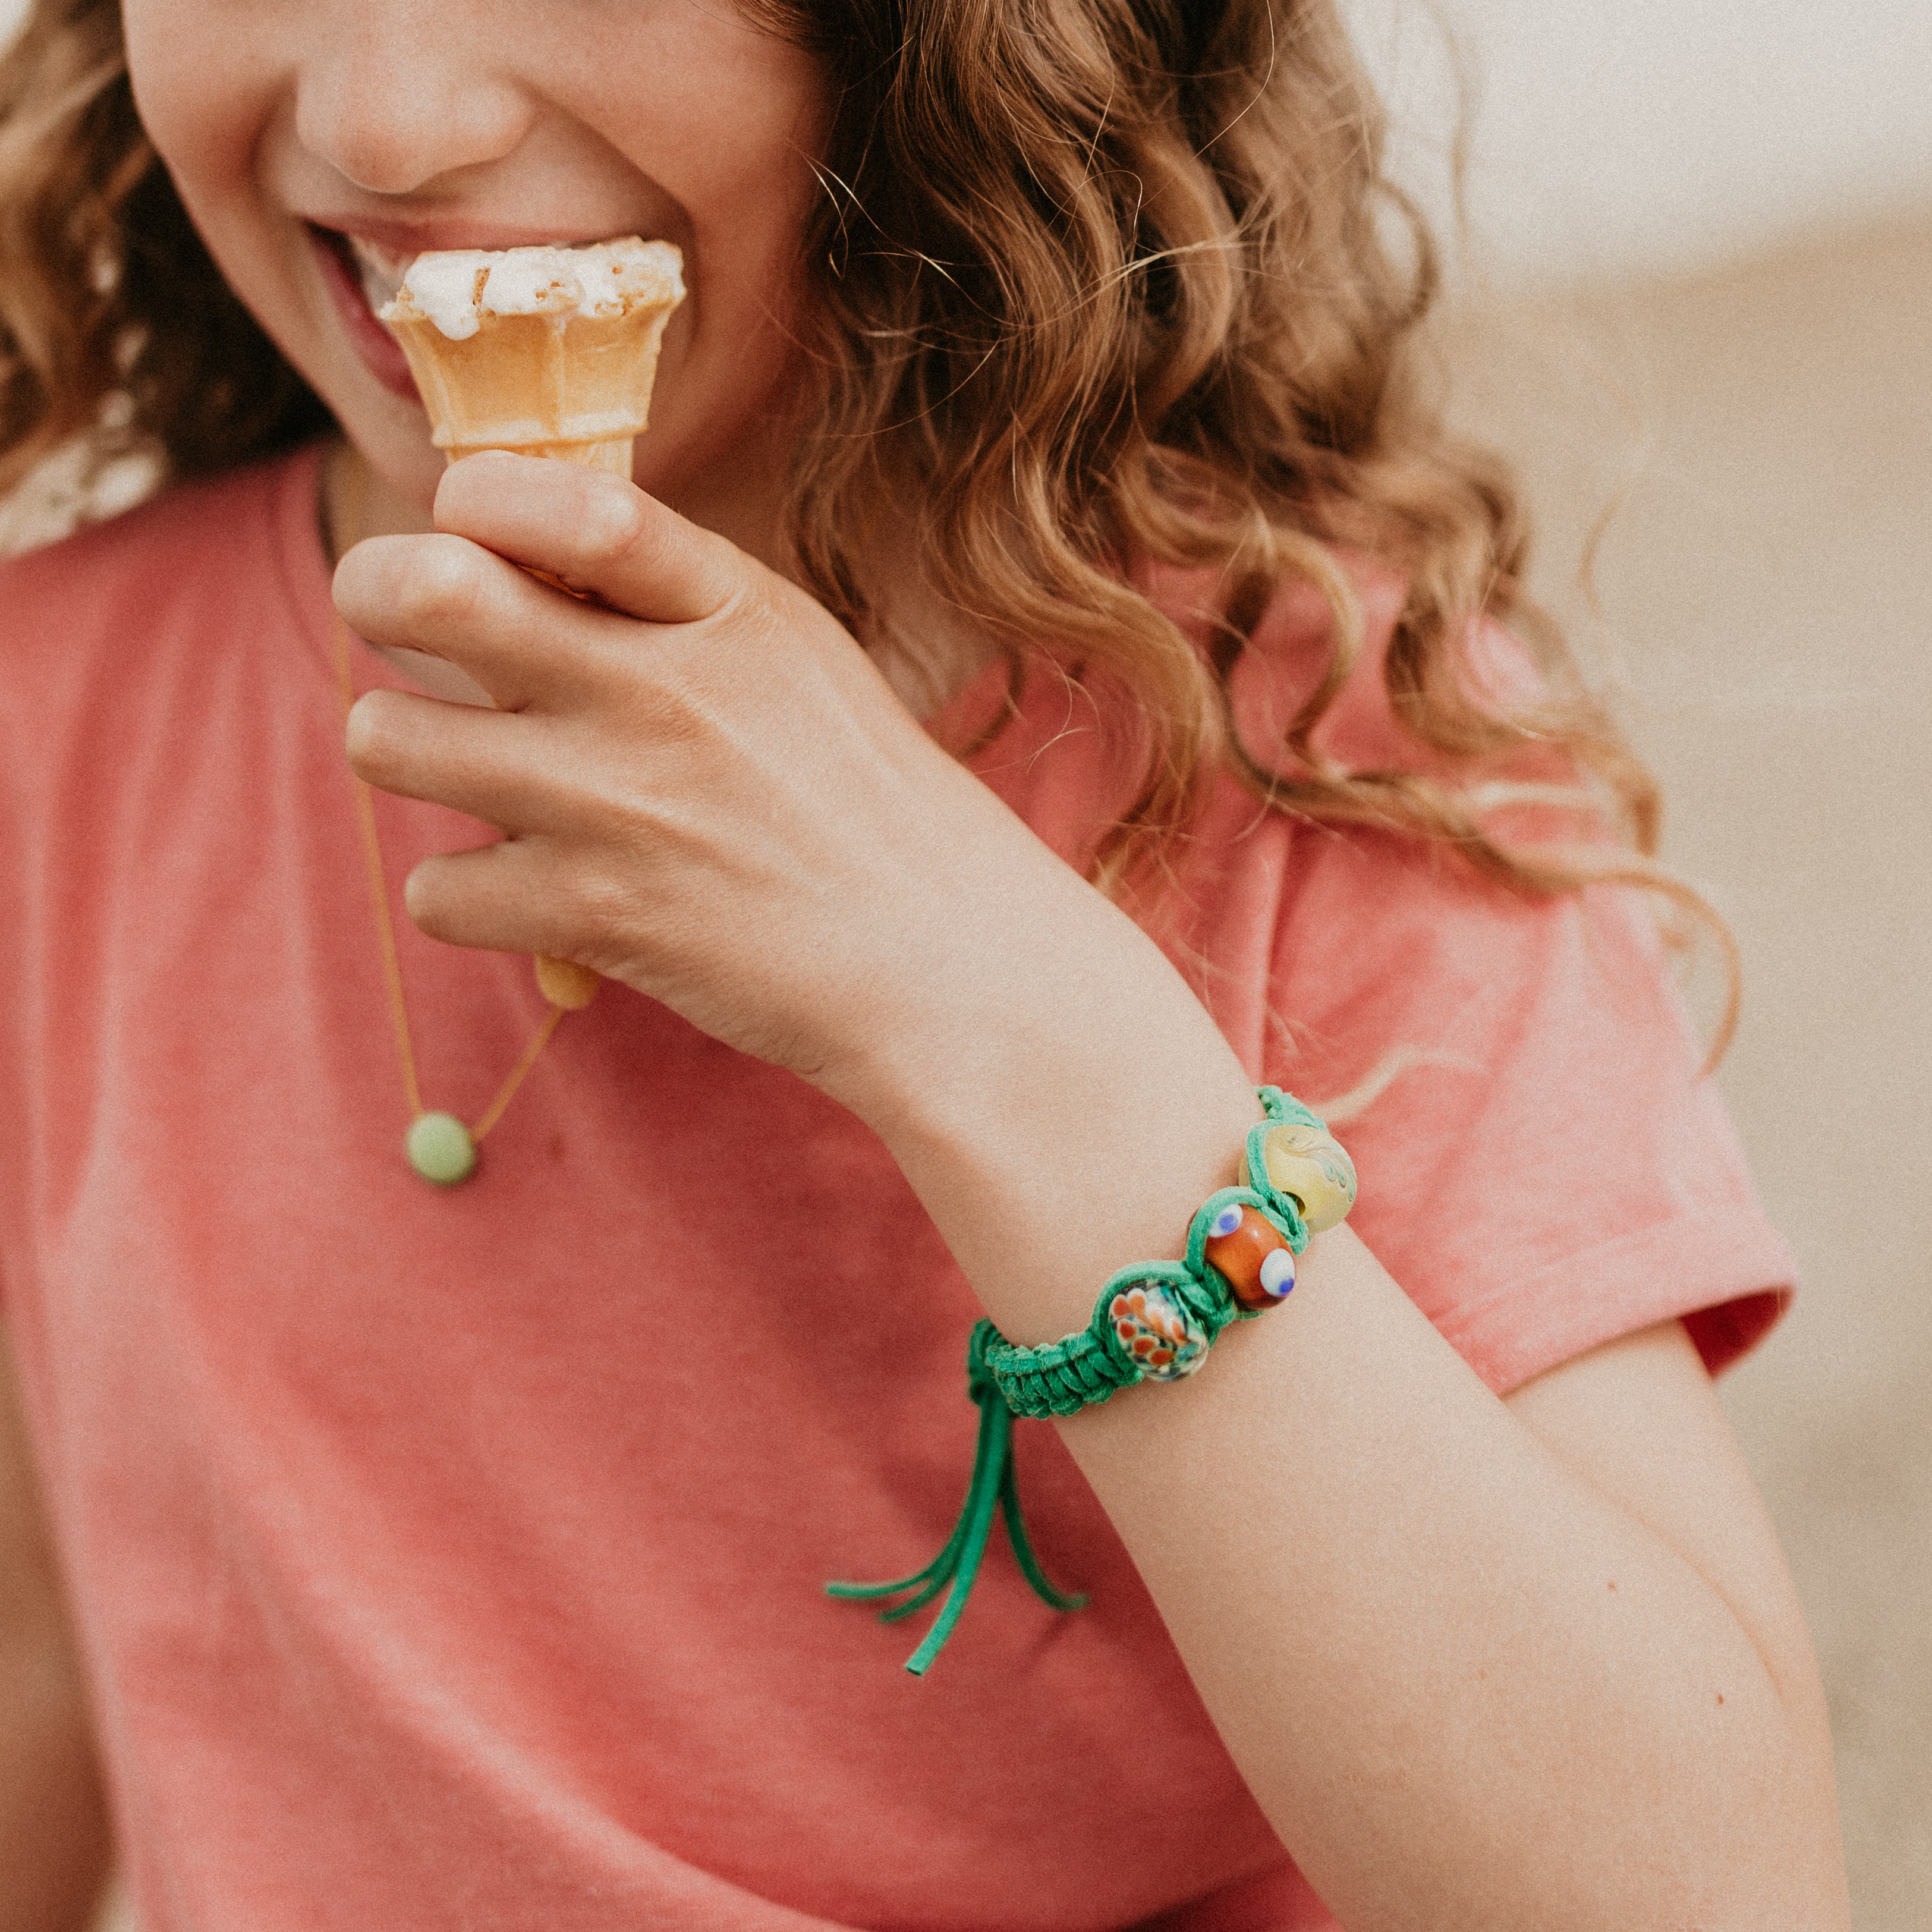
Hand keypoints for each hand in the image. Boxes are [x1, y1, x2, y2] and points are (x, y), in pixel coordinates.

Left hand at [331, 453, 1076, 1100]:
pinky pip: (435, 889)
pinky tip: (527, 894)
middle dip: (377, 591)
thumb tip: (517, 553)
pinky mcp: (592, 917)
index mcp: (727, 608)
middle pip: (427, 592)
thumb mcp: (797, 659)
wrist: (945, 965)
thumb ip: (673, 600)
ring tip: (462, 768)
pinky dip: (464, 897)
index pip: (563, 499)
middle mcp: (661, 691)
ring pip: (389, 741)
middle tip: (395, 615)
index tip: (464, 519)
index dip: (474, 496)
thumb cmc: (868, 807)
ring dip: (403, 751)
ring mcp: (617, 805)